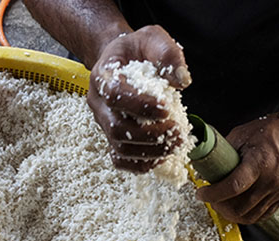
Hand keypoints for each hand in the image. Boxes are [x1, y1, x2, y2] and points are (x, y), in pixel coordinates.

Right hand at [88, 25, 191, 171]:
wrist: (122, 60)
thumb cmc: (136, 50)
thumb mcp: (152, 38)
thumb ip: (167, 53)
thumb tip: (181, 81)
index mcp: (102, 76)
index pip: (114, 95)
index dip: (140, 105)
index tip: (166, 108)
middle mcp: (98, 103)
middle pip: (116, 128)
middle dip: (150, 135)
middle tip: (178, 132)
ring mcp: (103, 123)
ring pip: (120, 149)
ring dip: (150, 152)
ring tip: (176, 144)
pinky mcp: (112, 138)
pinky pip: (121, 160)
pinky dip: (141, 163)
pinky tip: (162, 156)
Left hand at [197, 112, 278, 223]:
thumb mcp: (246, 133)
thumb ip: (226, 150)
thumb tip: (208, 164)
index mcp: (260, 163)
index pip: (232, 187)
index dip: (212, 194)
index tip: (201, 193)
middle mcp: (271, 181)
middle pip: (239, 208)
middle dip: (219, 207)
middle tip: (210, 199)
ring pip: (250, 216)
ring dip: (231, 213)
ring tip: (222, 204)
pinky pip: (262, 215)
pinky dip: (247, 215)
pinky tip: (238, 206)